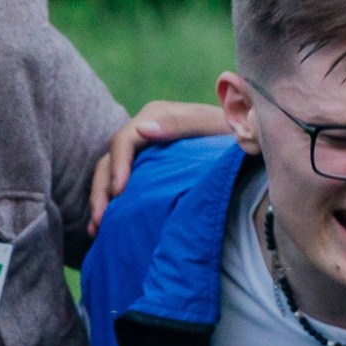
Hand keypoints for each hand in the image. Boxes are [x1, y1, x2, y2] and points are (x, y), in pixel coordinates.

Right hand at [87, 100, 232, 235]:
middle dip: (102, 190)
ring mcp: (144, 149)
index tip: (119, 193)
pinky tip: (106, 228)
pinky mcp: (146, 167)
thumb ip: (181, 125)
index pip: (124, 140)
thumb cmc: (236, 129)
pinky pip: (121, 183)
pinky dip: (112, 204)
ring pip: (109, 174)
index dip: (118, 166)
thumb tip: (143, 129)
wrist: (248, 134)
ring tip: (97, 229)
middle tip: (100, 220)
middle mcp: (145, 130)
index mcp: (157, 116)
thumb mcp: (214, 125)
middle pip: (110, 159)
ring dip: (101, 200)